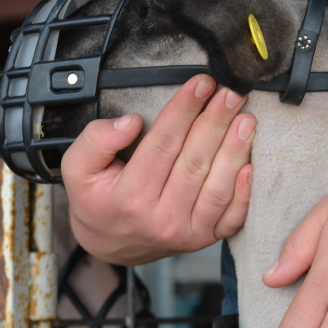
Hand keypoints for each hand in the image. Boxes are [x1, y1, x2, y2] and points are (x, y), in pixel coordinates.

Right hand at [62, 75, 255, 264]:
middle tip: (232, 94)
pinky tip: (251, 165)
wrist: (109, 244)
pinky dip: (244, 193)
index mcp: (129, 197)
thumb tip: (131, 123)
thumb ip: (96, 141)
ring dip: (235, 150)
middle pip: (195, 161)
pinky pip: (231, 217)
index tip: (202, 84)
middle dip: (216, 122)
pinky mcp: (204, 240)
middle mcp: (160, 218)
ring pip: (217, 187)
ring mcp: (186, 232)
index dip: (185, 110)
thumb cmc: (97, 200)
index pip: (163, 143)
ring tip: (246, 119)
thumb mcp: (76, 169)